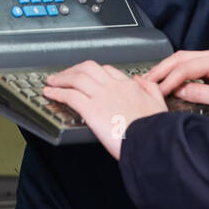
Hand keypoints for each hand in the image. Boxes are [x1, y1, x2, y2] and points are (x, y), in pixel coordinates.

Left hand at [43, 61, 167, 159]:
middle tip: (65, 75)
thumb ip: (150, 88)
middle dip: (74, 69)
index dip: (94, 72)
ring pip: (76, 78)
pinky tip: (49, 93)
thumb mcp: (159, 103)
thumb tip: (139, 79)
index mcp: (129, 86)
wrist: (151, 141)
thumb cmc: (156, 129)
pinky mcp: (91, 110)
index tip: (87, 76)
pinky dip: (57, 92)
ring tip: (51, 82)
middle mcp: (113, 86)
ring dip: (61, 78)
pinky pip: (69, 95)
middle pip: (88, 68)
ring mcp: (101, 96)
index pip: (108, 71)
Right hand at [143, 50, 208, 113]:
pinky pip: (188, 65)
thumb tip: (179, 91)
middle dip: (161, 69)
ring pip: (182, 59)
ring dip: (165, 69)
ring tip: (151, 81)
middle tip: (145, 82)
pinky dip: (174, 72)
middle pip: (181, 57)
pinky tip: (165, 80)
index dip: (170, 79)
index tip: (159, 91)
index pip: (187, 66)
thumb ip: (203, 94)